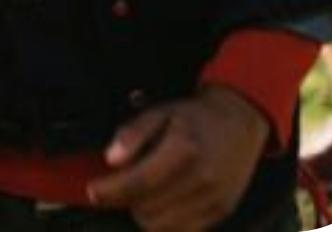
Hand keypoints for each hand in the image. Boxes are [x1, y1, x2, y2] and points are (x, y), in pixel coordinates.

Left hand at [86, 85, 269, 229]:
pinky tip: (161, 202)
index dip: (110, 191)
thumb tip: (110, 160)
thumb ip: (132, 134)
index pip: (138, 183)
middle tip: (120, 184)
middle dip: (125, 200)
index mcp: (183, 151)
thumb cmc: (194, 117)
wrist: (239, 122)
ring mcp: (214, 201)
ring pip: (162, 227)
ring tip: (141, 192)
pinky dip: (165, 223)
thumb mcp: (159, 111)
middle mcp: (201, 180)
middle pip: (147, 210)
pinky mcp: (221, 213)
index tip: (92, 191)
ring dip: (143, 214)